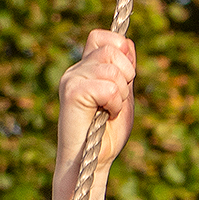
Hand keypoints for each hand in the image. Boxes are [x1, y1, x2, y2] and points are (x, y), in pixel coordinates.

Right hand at [49, 28, 134, 199]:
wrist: (91, 163)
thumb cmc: (106, 135)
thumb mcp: (123, 96)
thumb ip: (125, 71)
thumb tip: (127, 43)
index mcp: (85, 68)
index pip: (102, 36)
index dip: (119, 48)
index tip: (126, 76)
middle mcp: (75, 70)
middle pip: (112, 49)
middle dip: (127, 76)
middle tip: (116, 101)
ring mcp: (71, 80)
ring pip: (112, 68)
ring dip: (120, 94)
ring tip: (109, 111)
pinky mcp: (71, 93)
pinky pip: (107, 87)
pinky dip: (114, 104)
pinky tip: (105, 116)